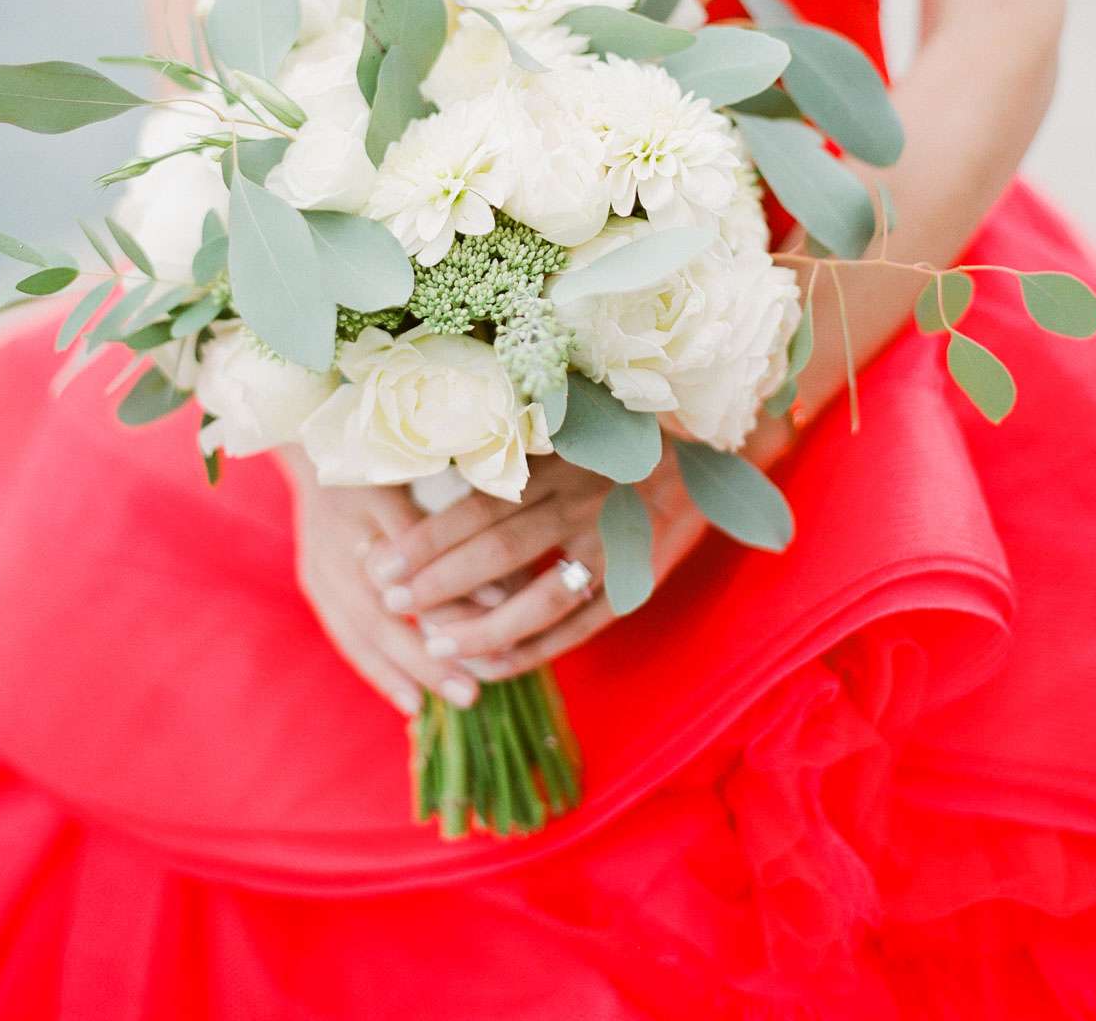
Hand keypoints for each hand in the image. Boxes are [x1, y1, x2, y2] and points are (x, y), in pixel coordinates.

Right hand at [283, 448, 483, 716]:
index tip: (502, 611)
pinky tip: (411, 702)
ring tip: (456, 698)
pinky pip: (347, 636)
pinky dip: (378, 671)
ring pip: (366, 628)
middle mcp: (340, 533)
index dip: (454, 587)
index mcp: (370, 495)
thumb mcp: (425, 471)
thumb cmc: (390, 456)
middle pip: (385, 605)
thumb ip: (462, 527)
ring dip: (409, 669)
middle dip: (432, 649)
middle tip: (476, 686)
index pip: (414, 552)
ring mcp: (321, 562)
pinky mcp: (315, 583)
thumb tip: (505, 587)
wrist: (316, 448)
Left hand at [362, 446, 707, 680]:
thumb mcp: (569, 429)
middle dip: (440, 582)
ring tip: (435, 646)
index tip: (382, 562)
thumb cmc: (623, 436)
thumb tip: (436, 469)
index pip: (481, 504)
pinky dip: (535, 650)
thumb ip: (515, 450)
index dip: (429, 537)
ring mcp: (614, 545)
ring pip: (540, 597)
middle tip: (391, 604)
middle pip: (500, 549)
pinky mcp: (637, 581)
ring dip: (483, 626)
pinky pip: (580, 626)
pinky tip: (492, 666)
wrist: (713, 450)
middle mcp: (583, 501)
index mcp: (559, 462)